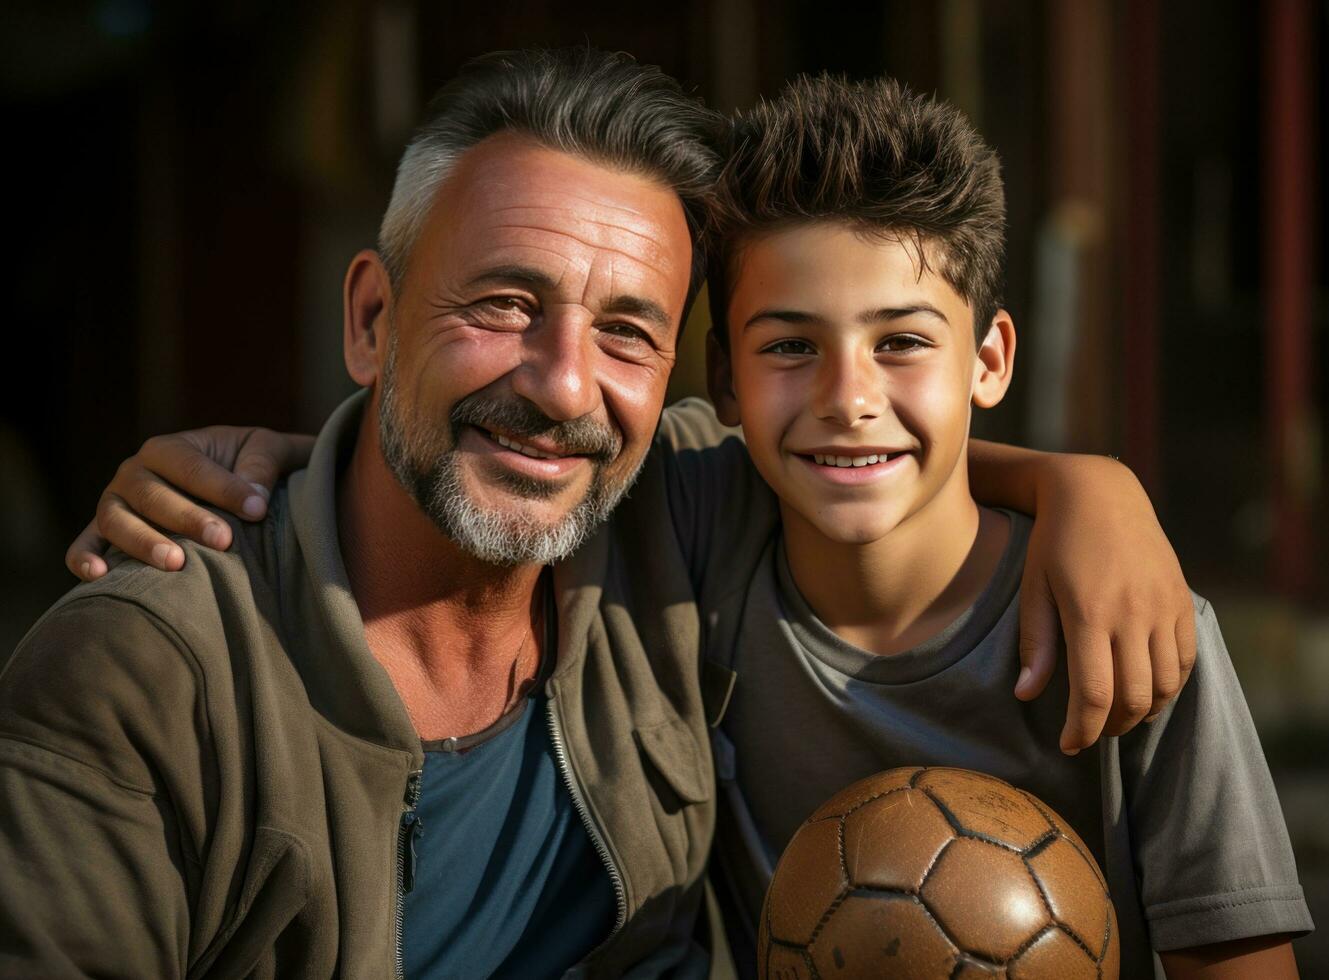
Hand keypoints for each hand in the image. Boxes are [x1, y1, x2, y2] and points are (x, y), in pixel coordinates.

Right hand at [66, 427, 314, 580]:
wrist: (226, 485)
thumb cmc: (247, 464)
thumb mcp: (264, 449)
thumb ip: (262, 465)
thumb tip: (256, 497)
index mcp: (169, 448)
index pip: (190, 466)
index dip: (223, 488)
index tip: (257, 510)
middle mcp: (134, 473)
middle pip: (152, 495)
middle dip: (188, 518)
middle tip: (223, 539)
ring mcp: (114, 503)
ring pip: (116, 520)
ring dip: (141, 542)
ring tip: (175, 563)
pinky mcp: (103, 533)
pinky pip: (84, 544)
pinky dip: (83, 559)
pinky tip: (100, 576)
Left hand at [1016, 455, 1195, 753]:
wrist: (1099, 494)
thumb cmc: (1054, 543)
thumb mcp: (1034, 589)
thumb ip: (1035, 644)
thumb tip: (1027, 695)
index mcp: (1089, 613)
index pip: (1094, 694)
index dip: (1082, 730)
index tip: (1068, 744)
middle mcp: (1132, 613)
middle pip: (1134, 697)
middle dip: (1110, 726)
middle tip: (1090, 730)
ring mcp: (1162, 606)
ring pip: (1166, 684)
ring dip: (1142, 711)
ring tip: (1117, 713)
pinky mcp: (1181, 599)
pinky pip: (1186, 659)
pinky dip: (1170, 686)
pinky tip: (1147, 689)